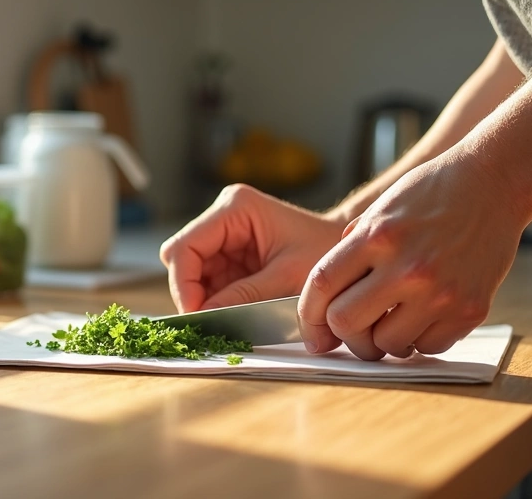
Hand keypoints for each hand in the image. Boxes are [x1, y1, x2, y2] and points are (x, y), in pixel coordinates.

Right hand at [160, 184, 344, 311]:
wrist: (349, 255)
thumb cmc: (326, 255)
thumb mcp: (288, 278)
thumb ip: (244, 296)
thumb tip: (205, 316)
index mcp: (235, 208)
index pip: (185, 246)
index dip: (183, 283)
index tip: (196, 315)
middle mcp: (222, 216)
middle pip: (182, 258)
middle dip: (190, 292)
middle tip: (206, 322)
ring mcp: (223, 235)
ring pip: (190, 272)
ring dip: (202, 298)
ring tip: (223, 319)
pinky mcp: (228, 254)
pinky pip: (207, 280)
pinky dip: (214, 299)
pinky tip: (229, 312)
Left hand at [298, 152, 524, 359]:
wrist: (491, 184)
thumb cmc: (429, 194)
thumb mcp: (377, 211)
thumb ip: (349, 251)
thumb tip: (324, 298)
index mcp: (376, 238)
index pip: (321, 285)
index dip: (308, 312)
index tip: (311, 324)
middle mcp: (407, 268)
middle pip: (346, 322)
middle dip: (342, 331)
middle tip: (351, 328)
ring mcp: (441, 292)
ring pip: (387, 343)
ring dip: (383, 338)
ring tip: (391, 319)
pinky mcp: (471, 310)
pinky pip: (429, 346)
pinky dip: (419, 339)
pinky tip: (420, 317)